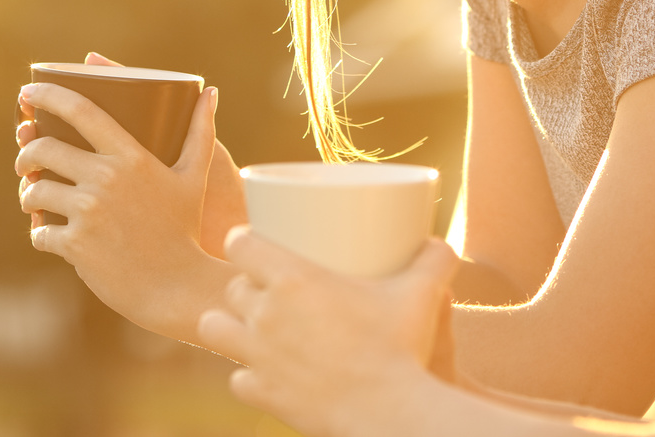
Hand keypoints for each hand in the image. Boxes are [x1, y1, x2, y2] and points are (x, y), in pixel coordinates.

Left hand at [14, 61, 228, 336]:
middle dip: (25, 153)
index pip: (80, 110)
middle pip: (42, 150)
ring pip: (34, 192)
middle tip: (26, 161)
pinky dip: (40, 233)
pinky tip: (49, 235)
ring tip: (35, 199)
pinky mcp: (75, 244)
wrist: (177, 285)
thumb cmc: (185, 227)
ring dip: (28, 195)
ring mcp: (88, 212)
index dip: (48, 95)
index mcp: (131, 156)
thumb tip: (211, 91)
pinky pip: (39, 232)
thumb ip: (201, 131)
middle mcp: (105, 179)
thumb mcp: (195, 176)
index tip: (27, 92)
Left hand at [198, 228, 458, 436]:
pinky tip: (265, 373)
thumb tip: (440, 243)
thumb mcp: (422, 294)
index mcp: (293, 279)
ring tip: (249, 327)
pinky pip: (237, 379)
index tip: (254, 243)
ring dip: (229, 325)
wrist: (387, 413)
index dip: (243, 241)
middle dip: (245, 286)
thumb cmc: (402, 348)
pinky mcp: (261, 392)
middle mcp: (266, 313)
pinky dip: (249, 376)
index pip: (240, 245)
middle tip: (267, 289)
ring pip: (214, 328)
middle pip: (232, 287)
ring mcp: (258, 356)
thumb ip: (433, 261)